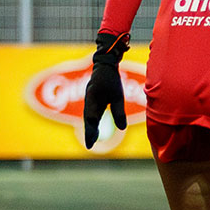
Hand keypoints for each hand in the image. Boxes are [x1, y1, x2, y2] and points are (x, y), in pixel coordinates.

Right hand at [83, 32, 129, 147]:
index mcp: (92, 99)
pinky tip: (94, 127)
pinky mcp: (91, 98)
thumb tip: (122, 128)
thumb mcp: (117, 95)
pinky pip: (90, 112)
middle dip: (89, 133)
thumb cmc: (111, 78)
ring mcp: (88, 99)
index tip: (91, 144)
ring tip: (91, 140)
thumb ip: (118, 111)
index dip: (91, 132)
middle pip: (88, 120)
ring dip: (89, 128)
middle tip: (90, 146)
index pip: (91, 120)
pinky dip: (91, 121)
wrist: (104, 64)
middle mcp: (88, 100)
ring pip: (88, 116)